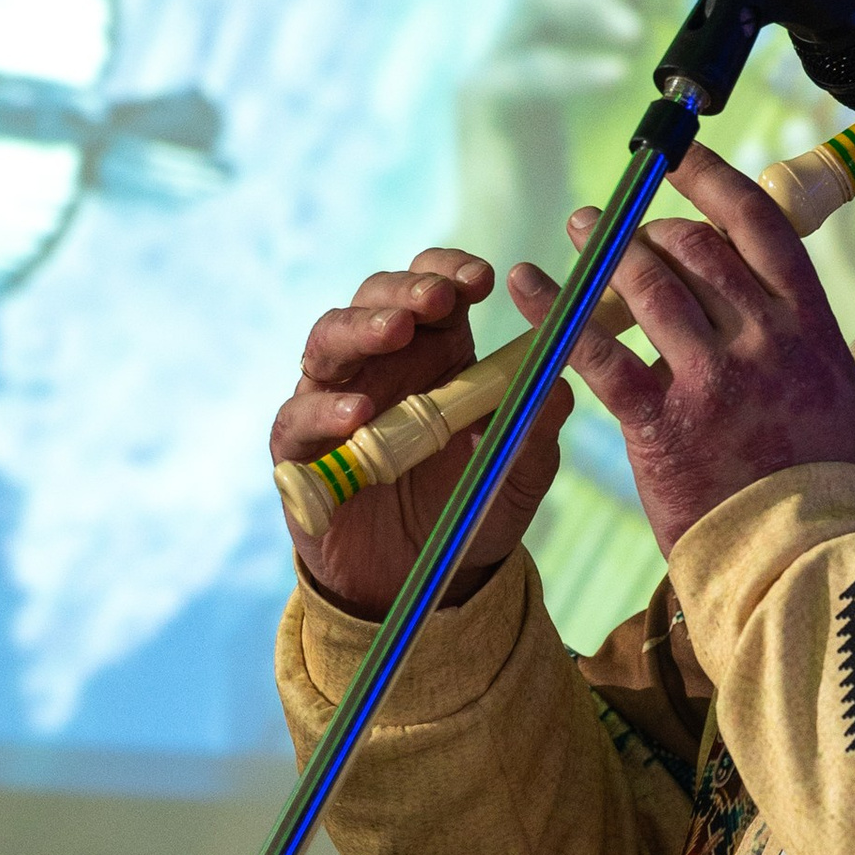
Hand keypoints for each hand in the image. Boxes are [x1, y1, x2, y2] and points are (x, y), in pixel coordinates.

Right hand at [271, 247, 570, 616]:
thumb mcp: (518, 473)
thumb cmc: (469, 509)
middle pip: (375, 300)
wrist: (421, 581)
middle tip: (438, 299)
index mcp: (434, 354)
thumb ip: (537, 430)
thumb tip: (557, 385)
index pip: (432, 289)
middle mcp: (379, 366)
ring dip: (361, 329)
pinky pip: (297, 418)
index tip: (483, 280)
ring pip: (327, 341)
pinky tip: (358, 414)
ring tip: (396, 333)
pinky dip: (323, 410)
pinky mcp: (299, 451)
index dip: (449, 272)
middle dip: (404, 290)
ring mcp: (332, 401)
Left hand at [524, 150, 854, 554]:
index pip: (756, 225)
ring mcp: (712, 379)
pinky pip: (597, 350)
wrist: (799, 553)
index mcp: (808, 324)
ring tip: (581, 231)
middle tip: (620, 223)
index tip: (677, 155)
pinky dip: (556, 310)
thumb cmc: (813, 474)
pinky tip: (529, 284)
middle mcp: (763, 340)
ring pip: (647, 287)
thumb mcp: (830, 383)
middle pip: (694, 249)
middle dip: (648, 227)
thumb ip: (793, 327)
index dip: (711, 179)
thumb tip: (754, 280)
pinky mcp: (662, 421)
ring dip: (606, 251)